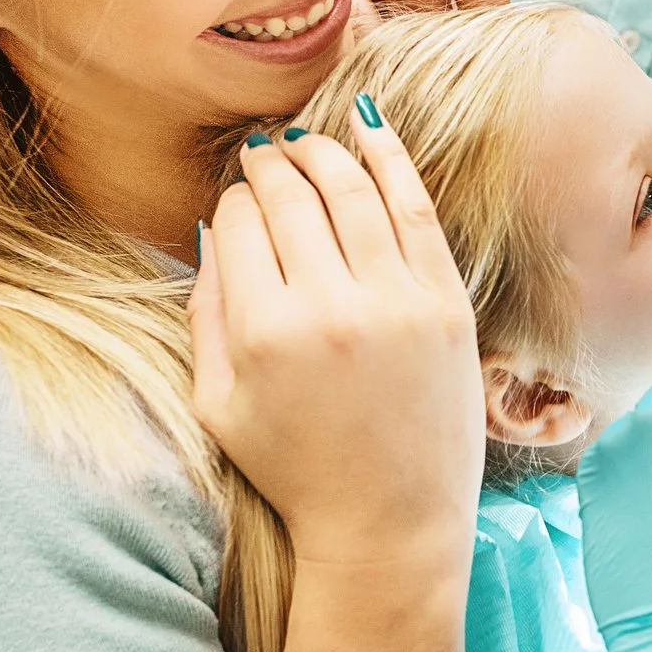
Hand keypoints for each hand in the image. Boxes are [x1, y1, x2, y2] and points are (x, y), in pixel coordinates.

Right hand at [191, 113, 484, 571]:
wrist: (390, 522)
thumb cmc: (295, 468)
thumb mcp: (219, 405)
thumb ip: (204, 314)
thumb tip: (209, 228)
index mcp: (265, 334)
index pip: (238, 225)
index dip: (231, 202)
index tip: (236, 201)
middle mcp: (331, 308)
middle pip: (291, 197)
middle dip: (269, 166)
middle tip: (263, 155)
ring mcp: (397, 302)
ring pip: (352, 190)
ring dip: (322, 152)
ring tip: (304, 143)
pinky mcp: (446, 302)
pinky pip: (416, 209)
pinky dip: (391, 159)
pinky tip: (369, 129)